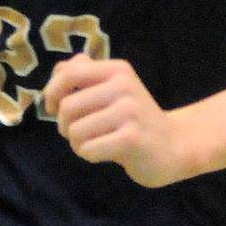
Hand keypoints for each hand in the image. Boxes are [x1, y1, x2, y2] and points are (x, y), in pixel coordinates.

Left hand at [45, 54, 189, 187]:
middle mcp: (123, 86)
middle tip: (80, 132)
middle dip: (64, 125)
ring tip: (96, 142)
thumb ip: (85, 74)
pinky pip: (88, 149)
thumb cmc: (134, 117)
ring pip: (74, 131)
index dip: (51, 92)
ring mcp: (129, 112)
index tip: (51, 107)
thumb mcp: (113, 88)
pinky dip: (90, 155)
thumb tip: (59, 70)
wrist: (175, 145)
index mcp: (117, 69)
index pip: (68, 73)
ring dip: (78, 143)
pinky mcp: (132, 139)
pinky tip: (106, 153)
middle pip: (66, 107)